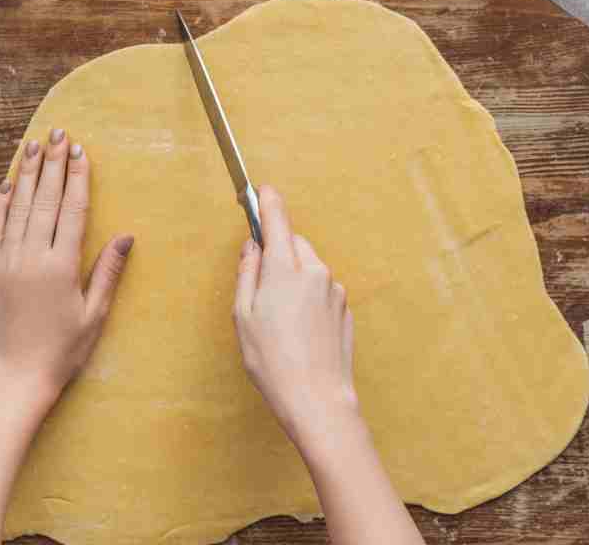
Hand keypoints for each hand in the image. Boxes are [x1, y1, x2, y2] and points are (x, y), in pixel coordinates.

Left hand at [0, 128, 133, 399]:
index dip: (77, 178)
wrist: (13, 381)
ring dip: (25, 173)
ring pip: (16, 207)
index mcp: (62, 266)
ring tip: (32, 145)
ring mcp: (4, 262)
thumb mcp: (93, 315)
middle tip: (58, 134)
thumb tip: (125, 237)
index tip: (80, 152)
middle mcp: (31, 257)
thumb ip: (107, 272)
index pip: (72, 210)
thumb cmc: (61, 353)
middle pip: (44, 199)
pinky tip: (6, 184)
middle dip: (52, 164)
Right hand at [233, 186, 357, 442]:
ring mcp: (335, 291)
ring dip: (295, 280)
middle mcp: (315, 273)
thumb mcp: (243, 316)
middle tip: (260, 287)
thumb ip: (247, 274)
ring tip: (280, 320)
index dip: (268, 203)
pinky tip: (299, 330)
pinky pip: (322, 291)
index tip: (263, 190)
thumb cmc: (273, 362)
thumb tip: (253, 248)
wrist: (317, 399)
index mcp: (285, 270)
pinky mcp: (345, 309)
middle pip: (294, 245)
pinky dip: (309, 299)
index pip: (278, 222)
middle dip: (278, 254)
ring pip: (309, 269)